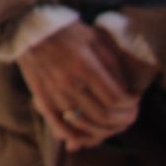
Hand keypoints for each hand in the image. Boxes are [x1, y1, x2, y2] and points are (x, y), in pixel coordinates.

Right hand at [17, 21, 141, 150]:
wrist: (31, 29)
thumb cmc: (68, 32)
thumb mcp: (96, 39)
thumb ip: (113, 65)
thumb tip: (126, 90)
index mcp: (85, 66)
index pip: (115, 99)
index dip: (131, 104)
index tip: (135, 100)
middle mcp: (69, 83)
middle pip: (103, 116)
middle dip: (122, 120)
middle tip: (129, 115)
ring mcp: (54, 93)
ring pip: (84, 125)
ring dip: (103, 130)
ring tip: (113, 123)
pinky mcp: (42, 99)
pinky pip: (60, 126)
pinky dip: (76, 136)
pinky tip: (88, 134)